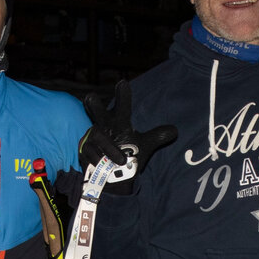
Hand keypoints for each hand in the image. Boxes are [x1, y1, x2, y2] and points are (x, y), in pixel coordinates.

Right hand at [78, 80, 175, 194]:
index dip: (122, 95)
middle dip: (94, 105)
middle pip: (97, 111)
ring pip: (99, 137)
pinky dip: (100, 159)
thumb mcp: (144, 145)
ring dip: (110, 149)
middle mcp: (104, 126)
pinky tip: (103, 165)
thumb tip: (175, 131)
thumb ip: (157, 136)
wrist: (112, 175)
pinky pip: (92, 152)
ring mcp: (92, 137)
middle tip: (91, 96)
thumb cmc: (127, 154)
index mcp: (119, 122)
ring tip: (120, 160)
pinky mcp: (84, 149)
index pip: (122, 106)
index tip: (123, 83)